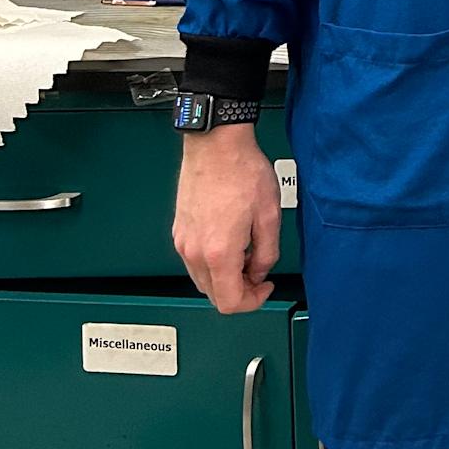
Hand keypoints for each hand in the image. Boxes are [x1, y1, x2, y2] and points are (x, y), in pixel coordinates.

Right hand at [173, 125, 280, 313]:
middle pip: (214, 295)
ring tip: (248, 253)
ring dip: (226, 277)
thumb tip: (260, 271)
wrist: (216, 145)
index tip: (265, 287)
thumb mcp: (269, 215)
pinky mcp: (179, 232)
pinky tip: (232, 242)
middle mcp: (195, 252)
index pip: (230, 302)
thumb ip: (267, 252)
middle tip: (260, 272)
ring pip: (203, 280)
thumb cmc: (242, 172)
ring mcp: (183, 242)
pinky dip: (214, 263)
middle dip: (240, 290)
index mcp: (219, 252)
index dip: (253, 302)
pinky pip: (195, 261)